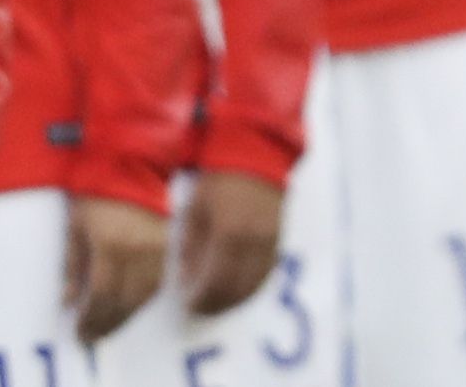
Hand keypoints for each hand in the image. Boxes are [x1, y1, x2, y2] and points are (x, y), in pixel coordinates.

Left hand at [66, 195, 168, 344]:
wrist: (130, 164)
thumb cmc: (94, 191)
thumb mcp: (75, 225)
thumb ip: (72, 264)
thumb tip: (69, 301)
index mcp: (110, 245)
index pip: (102, 295)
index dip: (92, 319)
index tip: (81, 333)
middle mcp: (137, 252)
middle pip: (125, 302)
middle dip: (108, 324)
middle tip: (93, 337)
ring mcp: (156, 251)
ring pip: (144, 298)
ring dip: (125, 316)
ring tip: (108, 326)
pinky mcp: (168, 247)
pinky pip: (157, 284)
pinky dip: (141, 300)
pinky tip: (128, 306)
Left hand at [180, 171, 284, 315]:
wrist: (256, 157)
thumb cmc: (218, 179)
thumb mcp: (196, 209)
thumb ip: (192, 245)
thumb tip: (187, 277)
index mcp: (229, 235)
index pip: (216, 281)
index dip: (202, 297)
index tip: (188, 304)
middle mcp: (254, 244)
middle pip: (236, 289)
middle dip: (216, 303)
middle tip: (199, 308)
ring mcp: (270, 244)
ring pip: (253, 286)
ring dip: (233, 299)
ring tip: (214, 302)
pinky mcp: (278, 242)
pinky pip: (264, 275)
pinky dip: (248, 287)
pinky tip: (234, 288)